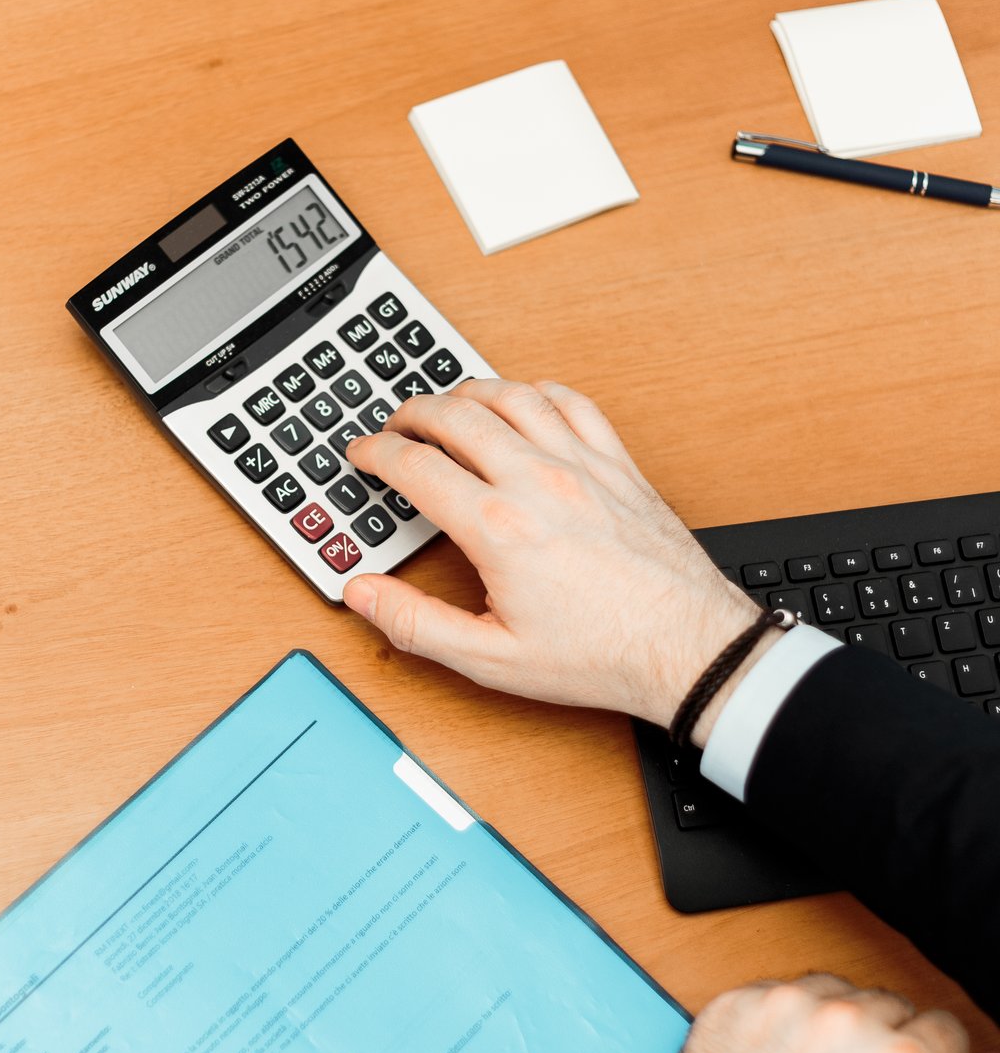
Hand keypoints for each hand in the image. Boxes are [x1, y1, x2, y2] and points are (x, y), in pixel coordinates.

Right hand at [343, 379, 763, 731]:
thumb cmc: (601, 656)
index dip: (376, 453)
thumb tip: (364, 594)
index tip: (363, 455)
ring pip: (512, 396)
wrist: (688, 650)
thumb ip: (416, 624)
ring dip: (469, 393)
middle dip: (412, 414)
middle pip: (456, 415)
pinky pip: (573, 403)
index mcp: (499, 528)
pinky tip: (524, 402)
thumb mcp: (492, 659)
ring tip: (448, 407)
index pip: (416, 465)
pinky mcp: (619, 465)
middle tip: (396, 428)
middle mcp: (539, 483)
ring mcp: (583, 466)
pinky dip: (537, 392)